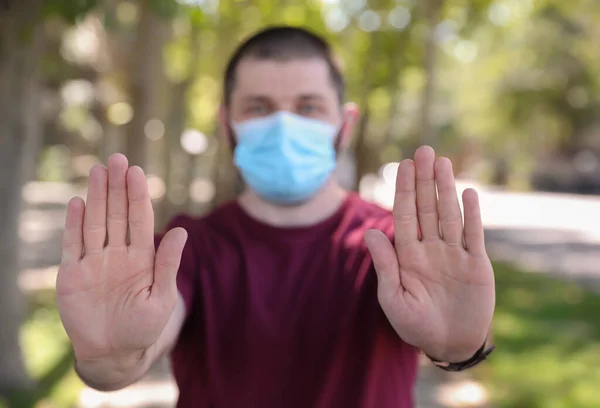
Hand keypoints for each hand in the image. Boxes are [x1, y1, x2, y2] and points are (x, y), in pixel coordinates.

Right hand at [56, 154, 186, 362]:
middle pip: (117, 214)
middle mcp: (117, 254)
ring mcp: (94, 262)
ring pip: (95, 222)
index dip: (138, 196)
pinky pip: (73, 244)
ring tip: (98, 171)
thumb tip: (181, 231)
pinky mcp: (72, 274)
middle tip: (116, 159)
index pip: (139, 219)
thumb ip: (168, 264)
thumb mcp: (161, 297)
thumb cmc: (143, 327)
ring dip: (96, 197)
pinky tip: (78, 203)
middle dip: (117, 187)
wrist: (114, 353)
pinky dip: (74, 224)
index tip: (136, 172)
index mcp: (141, 257)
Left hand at [364, 146, 494, 361]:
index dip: (404, 190)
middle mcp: (430, 248)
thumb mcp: (393, 298)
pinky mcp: (476, 264)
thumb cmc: (415, 325)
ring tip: (443, 163)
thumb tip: (370, 232)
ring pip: (449, 215)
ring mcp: (454, 254)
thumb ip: (384, 265)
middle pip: (427, 207)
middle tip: (424, 151)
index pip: (405, 215)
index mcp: (408, 255)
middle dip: (425, 180)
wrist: (449, 344)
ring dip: (446, 189)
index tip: (402, 165)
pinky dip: (472, 215)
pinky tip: (468, 193)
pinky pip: (474, 235)